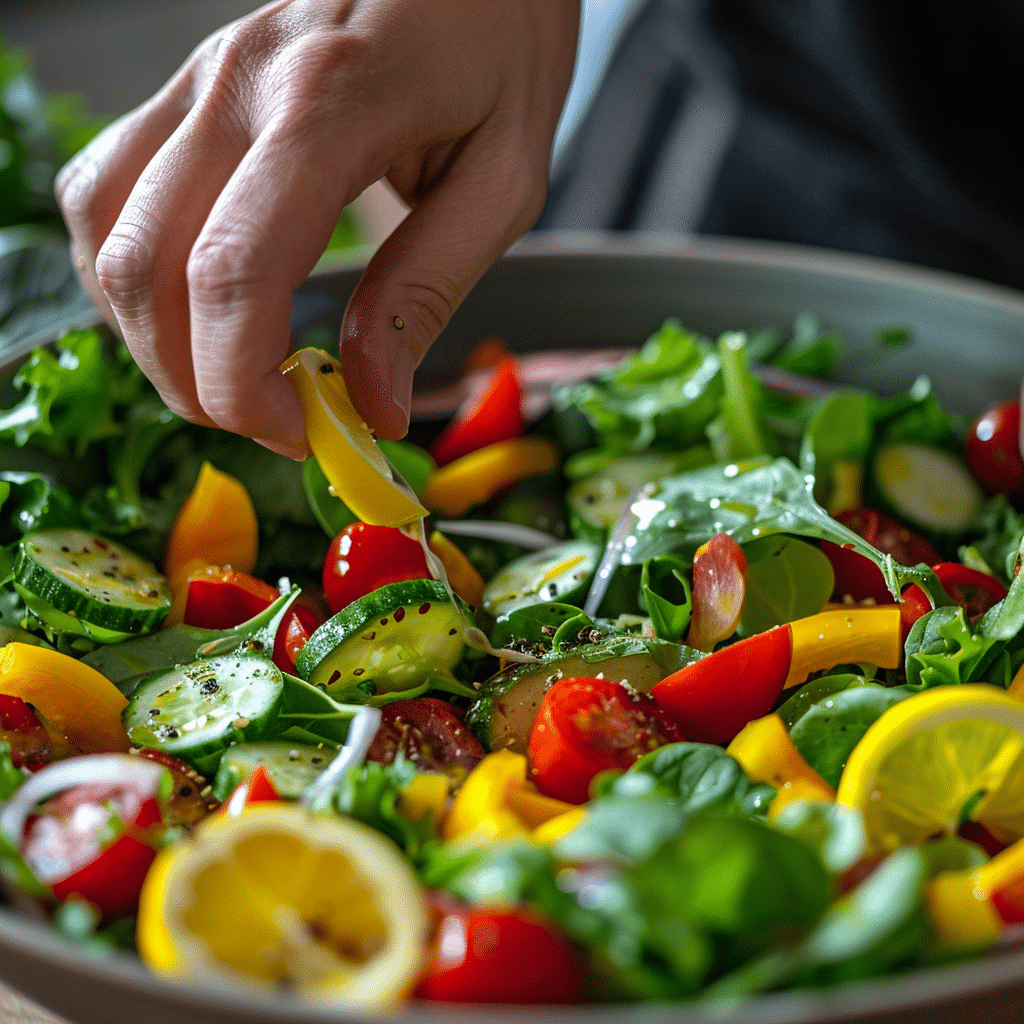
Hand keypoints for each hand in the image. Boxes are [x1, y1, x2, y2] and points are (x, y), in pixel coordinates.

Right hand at [56, 0, 579, 452]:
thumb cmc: (502, 54)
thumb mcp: (505, 183)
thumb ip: (429, 291)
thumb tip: (373, 405)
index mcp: (331, 104)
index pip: (232, 271)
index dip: (244, 382)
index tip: (300, 430)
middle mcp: (238, 83)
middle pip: (146, 269)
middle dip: (197, 382)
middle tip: (275, 419)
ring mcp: (196, 78)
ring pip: (104, 236)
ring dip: (151, 338)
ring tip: (234, 375)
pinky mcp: (182, 88)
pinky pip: (103, 192)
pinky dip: (128, 274)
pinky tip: (190, 307)